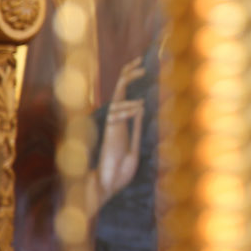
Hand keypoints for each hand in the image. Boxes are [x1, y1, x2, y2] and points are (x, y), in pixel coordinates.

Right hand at [95, 58, 146, 205]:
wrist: (107, 188)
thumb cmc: (120, 173)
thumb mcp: (134, 148)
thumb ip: (136, 129)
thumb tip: (140, 108)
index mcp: (123, 123)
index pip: (126, 97)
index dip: (132, 81)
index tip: (143, 67)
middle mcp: (116, 121)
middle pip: (119, 91)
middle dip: (128, 74)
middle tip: (141, 62)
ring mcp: (111, 125)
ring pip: (117, 99)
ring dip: (130, 94)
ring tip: (142, 97)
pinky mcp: (109, 132)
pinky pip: (115, 114)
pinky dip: (127, 108)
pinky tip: (138, 107)